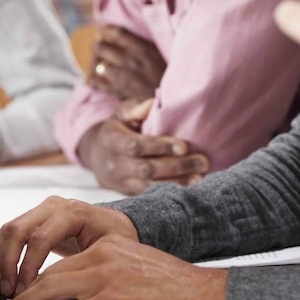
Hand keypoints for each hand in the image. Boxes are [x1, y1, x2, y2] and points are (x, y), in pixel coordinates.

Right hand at [0, 196, 140, 298]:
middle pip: (18, 230)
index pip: (40, 238)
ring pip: (9, 231)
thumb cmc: (116, 239)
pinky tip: (9, 278)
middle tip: (9, 292)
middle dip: (9, 264)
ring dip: (2, 261)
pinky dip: (4, 257)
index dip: (29, 267)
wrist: (116, 226)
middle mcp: (54, 206)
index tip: (25, 291)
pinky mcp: (34, 219)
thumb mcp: (108, 252)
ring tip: (6, 289)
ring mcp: (42, 210)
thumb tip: (60, 292)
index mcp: (73, 212)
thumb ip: (84, 267)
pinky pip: (10, 235)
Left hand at [0, 235, 227, 299]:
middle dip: (24, 292)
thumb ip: (110, 272)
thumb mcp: (136, 268)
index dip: (38, 278)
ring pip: (49, 290)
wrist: (201, 296)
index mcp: (109, 245)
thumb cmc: (175, 288)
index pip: (63, 261)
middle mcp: (103, 256)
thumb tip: (83, 292)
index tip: (23, 290)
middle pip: (50, 273)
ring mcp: (105, 278)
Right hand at [77, 98, 209, 194]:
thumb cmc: (118, 128)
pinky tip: (191, 187)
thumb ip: (136, 108)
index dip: (160, 147)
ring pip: (151, 186)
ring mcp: (122, 182)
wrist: (97, 155)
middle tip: (202, 162)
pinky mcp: (130, 193)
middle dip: (176, 167)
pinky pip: (151, 195)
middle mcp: (116, 164)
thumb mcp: (122, 113)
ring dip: (178, 182)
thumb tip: (152, 103)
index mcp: (113, 141)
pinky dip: (171, 192)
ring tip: (200, 176)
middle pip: (147, 169)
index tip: (184, 146)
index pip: (137, 146)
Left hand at [87, 26, 166, 100]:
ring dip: (94, 63)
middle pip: (101, 47)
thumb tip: (120, 36)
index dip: (106, 30)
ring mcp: (122, 76)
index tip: (102, 31)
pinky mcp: (117, 90)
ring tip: (97, 63)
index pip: (116, 33)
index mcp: (141, 48)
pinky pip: (96, 82)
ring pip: (96, 64)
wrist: (170, 98)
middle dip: (97, 46)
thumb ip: (140, 43)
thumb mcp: (156, 53)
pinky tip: (93, 78)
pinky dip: (92, 79)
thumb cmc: (165, 74)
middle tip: (98, 47)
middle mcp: (129, 60)